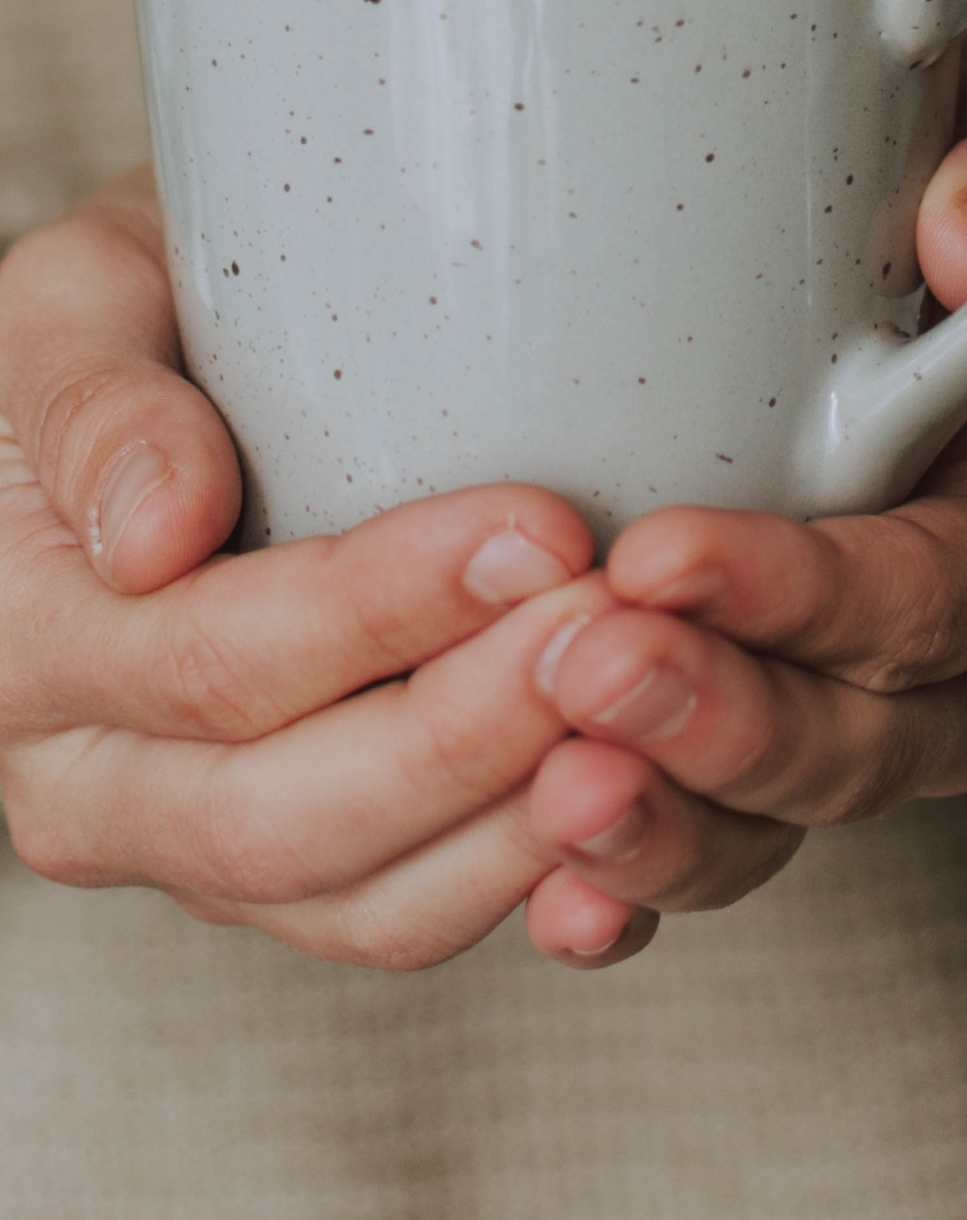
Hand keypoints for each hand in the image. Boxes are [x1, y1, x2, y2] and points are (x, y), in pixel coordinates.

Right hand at [0, 170, 643, 971]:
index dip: (384, 610)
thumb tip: (152, 533)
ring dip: (524, 825)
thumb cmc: (134, 321)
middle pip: (287, 819)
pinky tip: (639, 810)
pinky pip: (421, 918)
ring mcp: (198, 856)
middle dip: (473, 732)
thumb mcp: (79, 301)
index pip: (212, 662)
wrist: (172, 388)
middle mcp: (93, 790)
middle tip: (616, 628)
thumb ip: (97, 402)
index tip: (539, 529)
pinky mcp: (309, 876)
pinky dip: (539, 883)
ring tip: (650, 710)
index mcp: (22, 646)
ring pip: (369, 904)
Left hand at [522, 28, 966, 962]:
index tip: (665, 551)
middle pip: (857, 742)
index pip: (940, 594)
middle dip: (719, 720)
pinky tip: (551, 903)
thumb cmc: (950, 195)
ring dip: (665, 824)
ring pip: (773, 825)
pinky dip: (628, 887)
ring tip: (548, 792)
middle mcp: (958, 671)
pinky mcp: (741, 763)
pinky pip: (701, 850)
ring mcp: (846, 732)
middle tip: (580, 662)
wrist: (910, 302)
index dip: (812, 594)